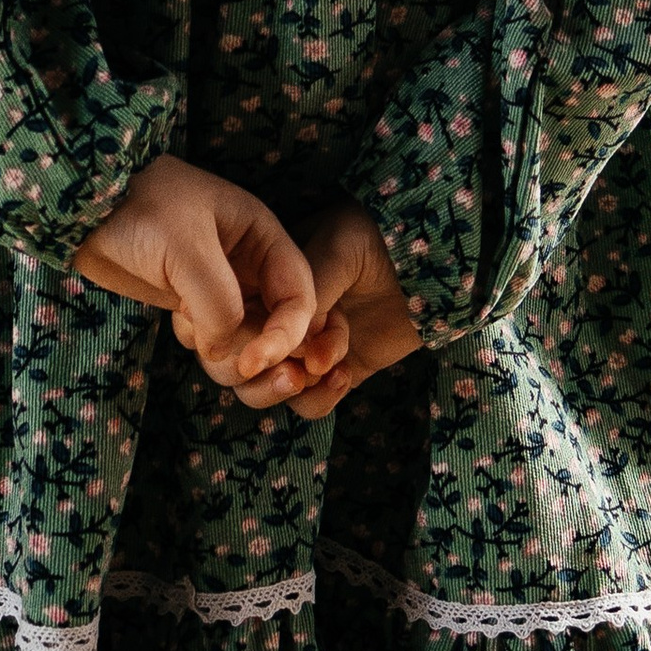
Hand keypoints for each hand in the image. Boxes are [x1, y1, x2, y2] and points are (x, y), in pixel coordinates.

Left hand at [74, 153, 323, 392]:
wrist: (90, 214)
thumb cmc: (141, 211)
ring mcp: (226, 293)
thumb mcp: (186, 248)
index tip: (254, 362)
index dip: (287, 336)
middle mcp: (253, 269)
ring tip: (191, 329)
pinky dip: (204, 350)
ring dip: (228, 356)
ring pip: (250, 347)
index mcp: (264, 239)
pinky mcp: (198, 311)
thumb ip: (217, 304)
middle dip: (265, 356)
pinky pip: (218, 348)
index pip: (299, 298)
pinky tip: (179, 325)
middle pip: (282, 331)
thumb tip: (223, 353)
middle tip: (242, 367)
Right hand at [224, 199, 421, 421]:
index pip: (225, 315)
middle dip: (265, 367)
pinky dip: (319, 399)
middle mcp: (267, 318)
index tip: (270, 339)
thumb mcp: (342, 247)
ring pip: (261, 391)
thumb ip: (310, 287)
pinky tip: (345, 374)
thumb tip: (289, 344)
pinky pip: (304, 406)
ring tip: (325, 367)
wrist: (425, 275)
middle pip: (231, 363)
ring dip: (292, 386)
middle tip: (301, 363)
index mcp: (257, 277)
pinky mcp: (323, 376)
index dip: (241, 334)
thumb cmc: (379, 244)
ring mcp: (294, 350)